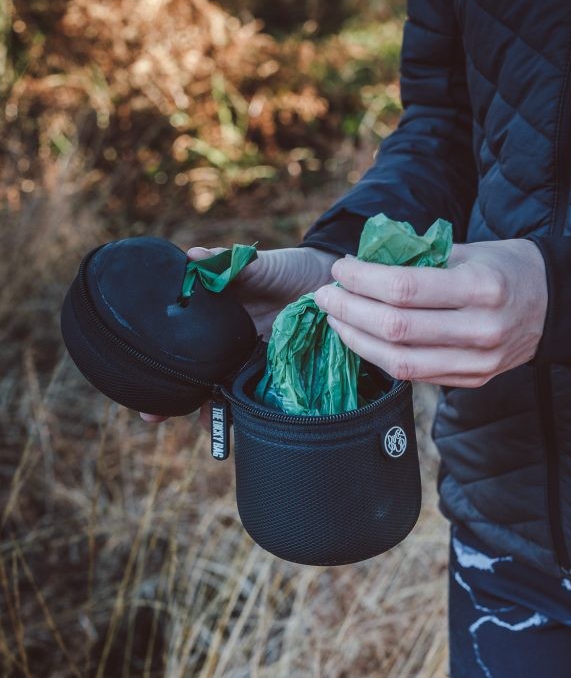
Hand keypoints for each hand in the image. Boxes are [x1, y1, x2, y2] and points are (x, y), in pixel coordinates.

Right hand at [140, 244, 335, 424]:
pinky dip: (251, 412)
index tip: (135, 375)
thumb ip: (227, 263)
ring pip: (226, 395)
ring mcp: (253, 365)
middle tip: (152, 415)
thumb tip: (191, 255)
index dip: (160, 363)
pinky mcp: (280, 376)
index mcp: (216, 322)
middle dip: (176, 399)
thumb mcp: (256, 264)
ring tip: (201, 422)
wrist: (329, 283)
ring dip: (213, 411)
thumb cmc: (287, 270)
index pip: (181, 345)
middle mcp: (230, 348)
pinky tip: (243, 422)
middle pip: (198, 378)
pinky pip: (261, 400)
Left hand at [313, 239, 547, 386]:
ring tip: (336, 320)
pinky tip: (362, 339)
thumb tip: (363, 264)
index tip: (340, 269)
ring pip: (399, 362)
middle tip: (325, 296)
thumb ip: (421, 260)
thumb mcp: (470, 250)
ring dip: (357, 340)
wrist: (553, 306)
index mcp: (481, 287)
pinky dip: (381, 357)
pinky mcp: (471, 381)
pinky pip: (414, 375)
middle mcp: (480, 329)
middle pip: (395, 328)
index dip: (362, 280)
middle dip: (349, 310)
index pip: (404, 288)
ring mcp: (476, 362)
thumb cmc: (506, 268)